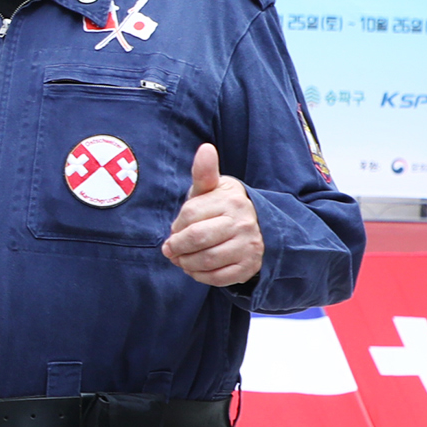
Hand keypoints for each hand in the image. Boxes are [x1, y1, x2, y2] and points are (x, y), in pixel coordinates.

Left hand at [161, 143, 263, 286]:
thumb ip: (203, 172)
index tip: (175, 228)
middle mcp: (243, 222)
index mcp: (230, 200)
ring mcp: (248, 246)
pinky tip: (196, 268)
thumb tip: (206, 149)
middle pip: (196, 239)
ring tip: (181, 259)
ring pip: (206, 260)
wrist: (256, 228)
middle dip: (176, 246)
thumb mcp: (212, 188)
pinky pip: (218, 278)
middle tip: (171, 248)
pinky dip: (200, 276)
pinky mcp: (249, 266)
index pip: (189, 215)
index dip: (176, 225)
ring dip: (186, 263)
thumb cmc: (221, 207)